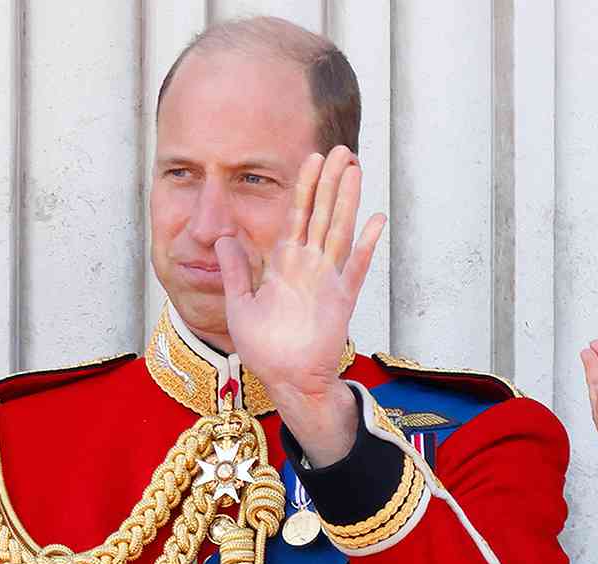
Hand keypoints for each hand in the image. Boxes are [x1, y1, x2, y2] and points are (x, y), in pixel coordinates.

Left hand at [220, 146, 385, 463]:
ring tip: (356, 169)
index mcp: (285, 264)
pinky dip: (365, 244)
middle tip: (341, 148)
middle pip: (322, 213)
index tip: (312, 158)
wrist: (285, 381)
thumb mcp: (239, 304)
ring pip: (339, 230)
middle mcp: (308, 266)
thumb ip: (234, 270)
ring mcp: (327, 280)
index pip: (297, 215)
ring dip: (348, 199)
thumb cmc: (264, 349)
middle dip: (331, 181)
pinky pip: (355, 268)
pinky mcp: (341, 300)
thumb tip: (222, 238)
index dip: (305, 187)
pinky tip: (375, 220)